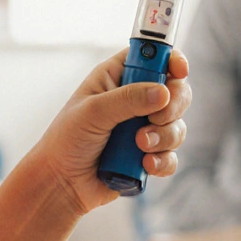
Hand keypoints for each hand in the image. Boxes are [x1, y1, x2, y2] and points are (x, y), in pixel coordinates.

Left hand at [27, 48, 190, 215]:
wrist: (61, 183)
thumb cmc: (67, 140)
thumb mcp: (93, 111)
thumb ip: (128, 99)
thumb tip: (163, 93)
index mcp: (118, 77)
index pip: (154, 56)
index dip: (171, 58)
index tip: (180, 71)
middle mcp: (135, 99)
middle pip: (176, 90)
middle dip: (173, 105)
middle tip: (157, 118)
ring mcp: (144, 128)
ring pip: (177, 125)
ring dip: (164, 137)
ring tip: (140, 147)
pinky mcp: (149, 155)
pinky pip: (171, 155)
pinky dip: (163, 161)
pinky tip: (145, 165)